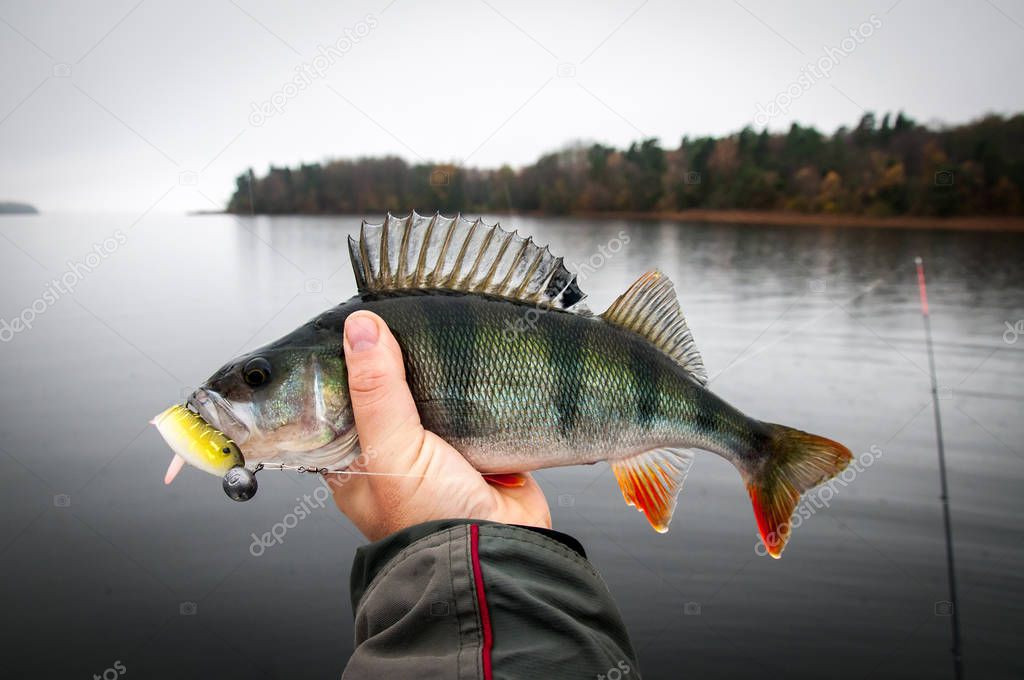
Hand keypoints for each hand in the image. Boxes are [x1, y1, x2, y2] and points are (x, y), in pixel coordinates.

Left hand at [328, 310, 551, 540]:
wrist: (500, 550)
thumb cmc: (430, 518)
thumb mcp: (390, 450)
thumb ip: (376, 390)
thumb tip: (361, 329)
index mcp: (355, 462)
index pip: (337, 402)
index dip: (342, 366)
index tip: (352, 325)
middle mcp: (394, 456)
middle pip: (388, 394)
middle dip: (397, 362)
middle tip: (402, 318)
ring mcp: (439, 451)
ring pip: (433, 397)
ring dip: (440, 373)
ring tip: (440, 330)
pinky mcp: (481, 447)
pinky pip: (475, 406)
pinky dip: (478, 388)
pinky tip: (477, 361)